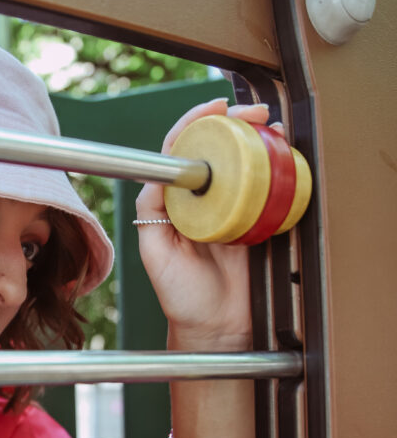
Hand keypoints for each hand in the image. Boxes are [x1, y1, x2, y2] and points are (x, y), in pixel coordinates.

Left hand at [135, 98, 278, 349]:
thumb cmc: (182, 299)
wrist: (217, 330)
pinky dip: (276, 167)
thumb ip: (152, 215)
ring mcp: (231, 210)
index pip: (182, 152)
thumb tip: (159, 176)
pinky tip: (285, 154)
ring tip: (272, 126)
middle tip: (254, 113)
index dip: (196, 123)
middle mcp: (202, 201)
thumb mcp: (156, 255)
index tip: (216, 108)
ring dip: (258, 139)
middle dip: (235, 123)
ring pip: (243, 164)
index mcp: (175, 203)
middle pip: (217, 149)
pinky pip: (266, 188)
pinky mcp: (257, 223)